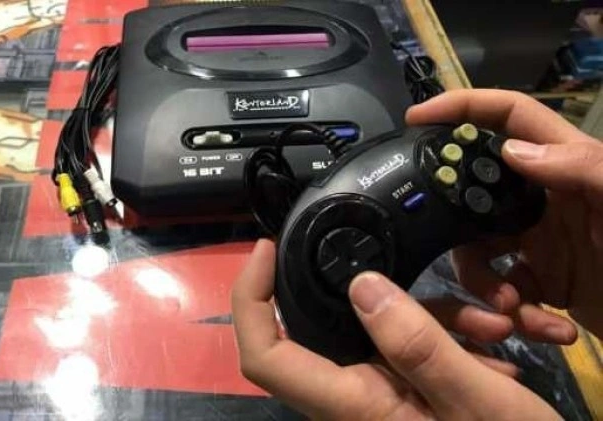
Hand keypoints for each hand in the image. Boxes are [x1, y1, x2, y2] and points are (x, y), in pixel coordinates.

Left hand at [232, 240, 560, 419]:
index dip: (251, 298)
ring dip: (431, 319)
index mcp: (353, 404)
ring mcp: (379, 395)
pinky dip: (445, 338)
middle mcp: (353, 400)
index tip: (268, 249)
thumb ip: (418, 346)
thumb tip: (361, 284)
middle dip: (369, 291)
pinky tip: (490, 344)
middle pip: (324, 328)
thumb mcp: (476, 402)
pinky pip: (408, 349)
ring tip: (490, 326)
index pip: (266, 356)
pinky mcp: (406, 392)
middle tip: (399, 259)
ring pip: (378, 333)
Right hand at [407, 89, 602, 337]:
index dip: (463, 107)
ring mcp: (540, 242)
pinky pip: (504, 291)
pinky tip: (543, 326)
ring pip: (478, 249)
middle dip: (456, 221)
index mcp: (566, 167)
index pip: (509, 118)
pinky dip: (515, 313)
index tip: (417, 118)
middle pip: (474, 192)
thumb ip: (585, 168)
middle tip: (443, 242)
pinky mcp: (543, 283)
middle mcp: (544, 199)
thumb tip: (513, 151)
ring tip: (511, 309)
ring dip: (485, 283)